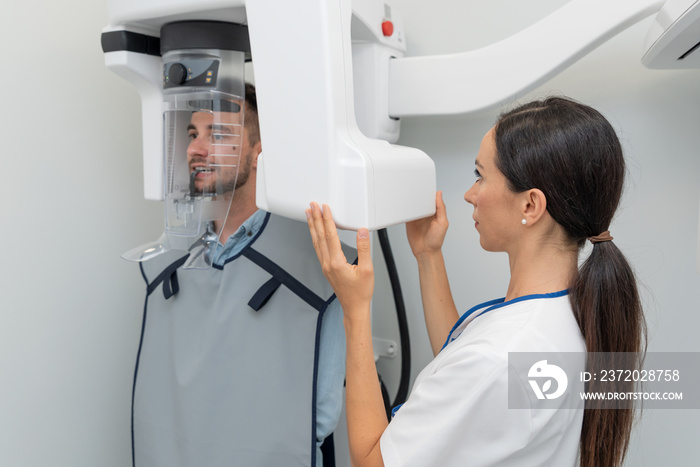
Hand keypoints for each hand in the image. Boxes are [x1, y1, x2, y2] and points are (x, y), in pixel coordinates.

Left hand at [306, 203, 373, 317]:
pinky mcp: (326, 269)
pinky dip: (316, 237)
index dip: (327, 220)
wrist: (354, 308)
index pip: (331, 235)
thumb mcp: (367, 270)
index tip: (324, 208)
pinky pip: (318, 249)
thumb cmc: (361, 293)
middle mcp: (328, 264)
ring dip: (313, 227)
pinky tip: (316, 233)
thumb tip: (362, 232)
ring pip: (316, 242)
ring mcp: (325, 267)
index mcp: (337, 262)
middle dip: (316, 219)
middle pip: (320, 236)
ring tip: (309, 215)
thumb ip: (364, 249)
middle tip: (312, 205)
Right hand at [406, 191, 448, 257]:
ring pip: (413, 205)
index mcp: (435, 212)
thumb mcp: (442, 223)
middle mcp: (426, 213)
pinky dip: (404, 209)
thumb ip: (441, 208)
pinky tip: (404, 206)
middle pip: (421, 200)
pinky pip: (406, 213)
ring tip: (408, 197)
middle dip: (418, 195)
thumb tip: (439, 194)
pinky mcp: (409, 221)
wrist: (425, 251)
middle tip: (414, 190)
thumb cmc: (436, 240)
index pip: (431, 198)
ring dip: (410, 201)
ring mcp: (417, 217)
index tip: (425, 187)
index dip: (428, 192)